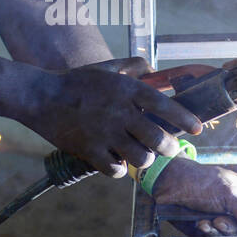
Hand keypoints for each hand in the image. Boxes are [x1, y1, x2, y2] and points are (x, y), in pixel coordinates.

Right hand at [21, 57, 203, 176]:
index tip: (197, 129)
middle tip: (169, 148)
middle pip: (158, 139)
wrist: (40, 96)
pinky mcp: (89, 151)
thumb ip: (132, 66)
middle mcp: (120, 112)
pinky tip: (117, 163)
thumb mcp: (106, 67)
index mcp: (127, 90)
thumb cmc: (76, 81)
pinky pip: (116, 170)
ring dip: (145, 160)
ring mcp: (105, 134)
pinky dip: (120, 170)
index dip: (186, 120)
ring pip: (141, 158)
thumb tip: (154, 69)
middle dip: (170, 147)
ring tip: (141, 156)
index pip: (166, 107)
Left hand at [151, 157, 236, 235]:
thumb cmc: (203, 181)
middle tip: (220, 220)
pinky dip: (207, 233)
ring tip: (209, 220)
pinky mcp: (212, 231)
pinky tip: (200, 223)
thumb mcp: (229, 194)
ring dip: (219, 231)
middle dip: (234, 230)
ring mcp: (228, 221)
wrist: (171, 185)